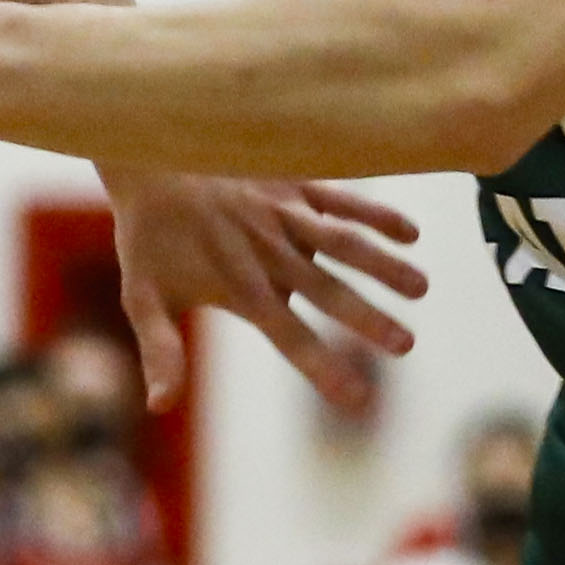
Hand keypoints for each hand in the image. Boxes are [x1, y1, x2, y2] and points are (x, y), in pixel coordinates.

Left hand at [97, 167, 425, 417]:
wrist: (148, 158)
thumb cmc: (149, 238)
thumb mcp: (142, 297)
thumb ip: (160, 350)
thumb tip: (158, 405)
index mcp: (239, 287)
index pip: (288, 335)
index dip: (322, 367)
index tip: (357, 399)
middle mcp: (268, 252)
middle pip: (326, 290)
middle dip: (367, 317)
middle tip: (407, 345)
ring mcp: (284, 214)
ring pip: (341, 241)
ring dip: (382, 264)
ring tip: (421, 288)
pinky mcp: (292, 183)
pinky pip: (340, 198)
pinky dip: (374, 213)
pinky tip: (410, 233)